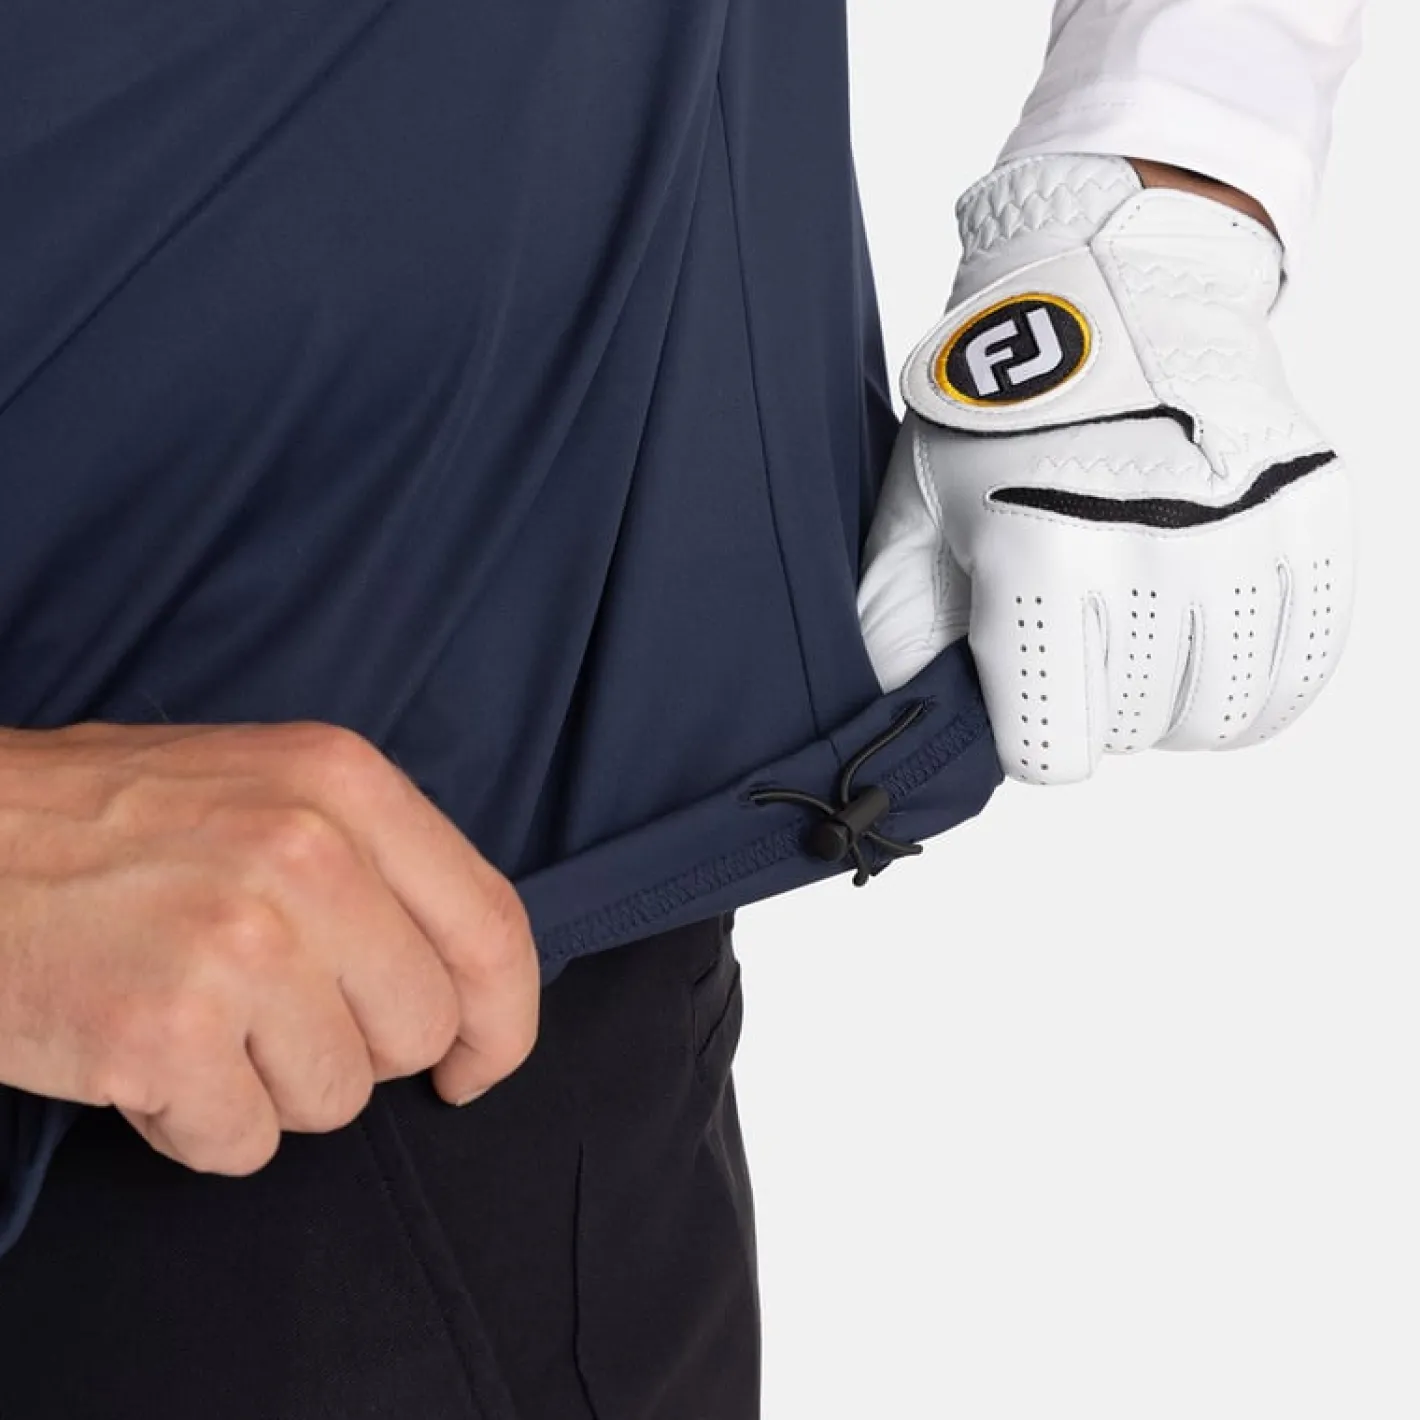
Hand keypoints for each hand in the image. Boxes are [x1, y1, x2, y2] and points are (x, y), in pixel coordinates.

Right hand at [0, 721, 538, 1173]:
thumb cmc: (109, 827)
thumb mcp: (267, 790)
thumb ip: (377, 869)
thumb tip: (468, 988)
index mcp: (347, 783)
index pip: (493, 927)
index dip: (503, 1018)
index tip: (475, 1064)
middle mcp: (309, 853)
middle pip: (420, 1028)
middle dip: (355, 1050)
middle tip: (266, 1011)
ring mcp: (239, 941)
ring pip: (337, 1097)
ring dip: (267, 1085)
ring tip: (191, 1015)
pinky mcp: (165, 1029)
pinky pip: (243, 1142)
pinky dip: (193, 1122)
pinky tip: (141, 1054)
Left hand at [858, 153, 1354, 784]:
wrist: (1110, 292)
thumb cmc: (999, 417)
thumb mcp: (913, 517)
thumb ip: (896, 636)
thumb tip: (900, 736)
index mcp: (1038, 553)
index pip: (1047, 754)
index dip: (1026, 734)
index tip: (1021, 686)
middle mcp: (1153, 544)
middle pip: (1129, 735)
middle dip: (1092, 709)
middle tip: (1075, 642)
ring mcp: (1247, 527)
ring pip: (1217, 718)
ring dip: (1170, 703)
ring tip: (1139, 638)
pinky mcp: (1316, 514)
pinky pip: (1302, 670)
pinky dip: (1254, 683)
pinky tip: (1207, 646)